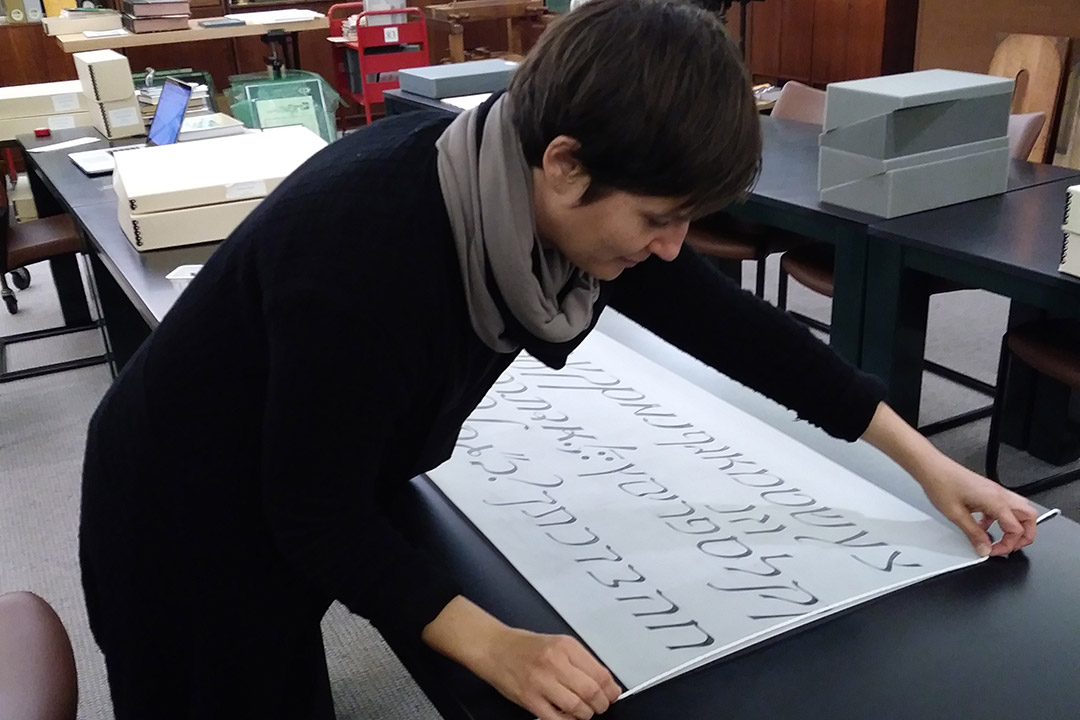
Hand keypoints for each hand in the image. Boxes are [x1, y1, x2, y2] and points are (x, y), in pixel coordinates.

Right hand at [478, 627, 620, 719]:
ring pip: (577, 708)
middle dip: (601, 705)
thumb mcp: (557, 644)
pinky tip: (567, 716)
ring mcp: (541, 682)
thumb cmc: (525, 647)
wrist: (494, 648)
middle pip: (592, 692)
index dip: (611, 690)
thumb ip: (580, 661)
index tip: (612, 695)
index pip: (601, 674)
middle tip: (600, 706)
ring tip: (583, 712)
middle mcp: (555, 662)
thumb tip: (605, 682)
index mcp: (566, 647)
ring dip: (585, 715)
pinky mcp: (529, 699)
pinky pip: (557, 719)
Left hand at [916, 455, 1037, 556]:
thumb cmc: (941, 484)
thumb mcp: (956, 515)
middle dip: (1024, 536)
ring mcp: (995, 491)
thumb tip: (984, 549)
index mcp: (996, 501)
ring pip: (1020, 510)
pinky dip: (1000, 519)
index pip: (1016, 530)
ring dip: (1014, 526)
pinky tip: (983, 525)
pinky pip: (1004, 507)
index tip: (993, 551)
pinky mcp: (988, 490)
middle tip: (1009, 546)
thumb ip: (973, 534)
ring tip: (999, 538)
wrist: (932, 467)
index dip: (1007, 545)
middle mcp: (1000, 494)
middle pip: (1029, 517)